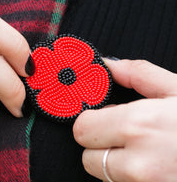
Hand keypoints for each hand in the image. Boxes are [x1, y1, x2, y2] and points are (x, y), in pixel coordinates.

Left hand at [73, 59, 176, 181]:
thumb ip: (138, 74)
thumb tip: (108, 66)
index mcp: (140, 126)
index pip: (82, 128)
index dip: (91, 119)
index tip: (105, 115)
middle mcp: (137, 163)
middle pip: (87, 157)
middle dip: (100, 143)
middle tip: (126, 134)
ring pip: (104, 175)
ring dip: (115, 163)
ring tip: (145, 150)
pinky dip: (131, 177)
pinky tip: (153, 164)